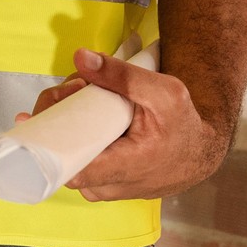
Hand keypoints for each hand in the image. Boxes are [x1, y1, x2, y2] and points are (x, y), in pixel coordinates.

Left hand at [13, 48, 225, 201]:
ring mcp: (106, 189)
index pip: (68, 170)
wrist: (201, 150)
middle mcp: (110, 186)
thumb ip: (121, 75)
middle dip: (56, 118)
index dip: (47, 141)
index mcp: (125, 167)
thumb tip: (80, 57)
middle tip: (74, 88)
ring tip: (82, 94)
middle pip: (60, 158)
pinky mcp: (106, 184)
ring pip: (67, 160)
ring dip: (65, 125)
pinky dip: (74, 136)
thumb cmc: (184, 123)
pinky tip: (82, 109)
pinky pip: (78, 162)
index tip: (45, 111)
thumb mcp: (163, 92)